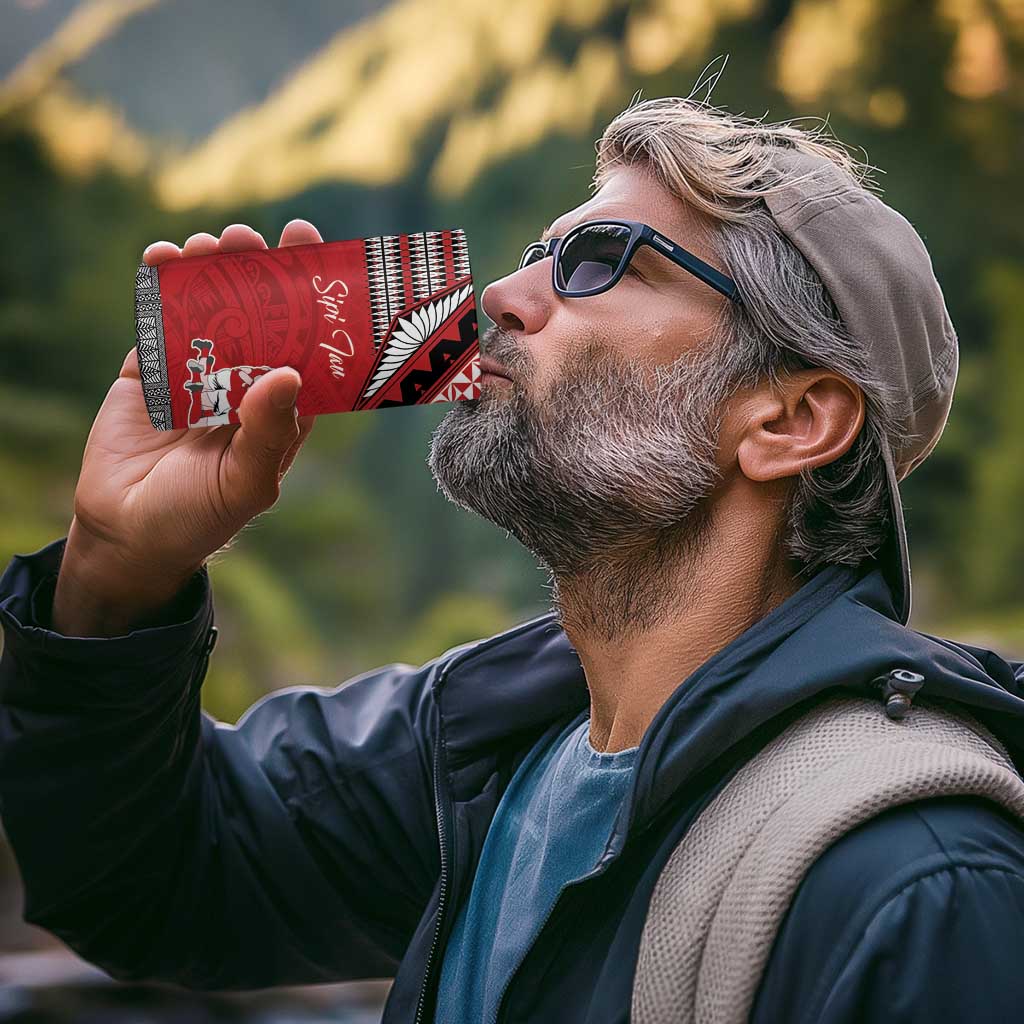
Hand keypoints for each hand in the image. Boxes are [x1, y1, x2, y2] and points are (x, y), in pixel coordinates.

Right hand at [53, 220, 322, 634]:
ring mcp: (197, 370)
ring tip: (209, 244)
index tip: (312, 249)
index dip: (311, 297)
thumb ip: (268, 432)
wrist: (126, 533)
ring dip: (211, 269)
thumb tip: (290, 372)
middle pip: (260, 313)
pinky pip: (159, 318)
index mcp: (281, 406)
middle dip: (258, 270)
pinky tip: (162, 258)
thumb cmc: (200, 516)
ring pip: (210, 306)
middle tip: (253, 238)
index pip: (306, 342)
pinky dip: (159, 285)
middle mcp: (245, 381)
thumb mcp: (245, 482)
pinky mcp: (151, 368)